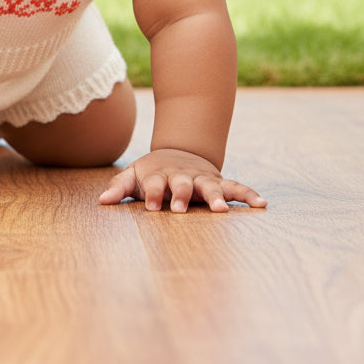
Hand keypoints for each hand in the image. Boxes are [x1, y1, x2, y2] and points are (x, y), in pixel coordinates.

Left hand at [99, 148, 266, 213]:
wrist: (178, 152)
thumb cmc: (152, 172)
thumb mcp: (134, 176)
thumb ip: (119, 188)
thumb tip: (102, 202)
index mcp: (160, 175)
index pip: (154, 184)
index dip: (152, 194)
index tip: (150, 207)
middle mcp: (183, 176)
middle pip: (183, 184)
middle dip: (181, 195)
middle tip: (179, 209)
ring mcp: (203, 179)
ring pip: (211, 186)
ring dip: (216, 198)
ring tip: (221, 211)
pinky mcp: (220, 182)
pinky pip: (236, 188)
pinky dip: (249, 194)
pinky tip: (262, 204)